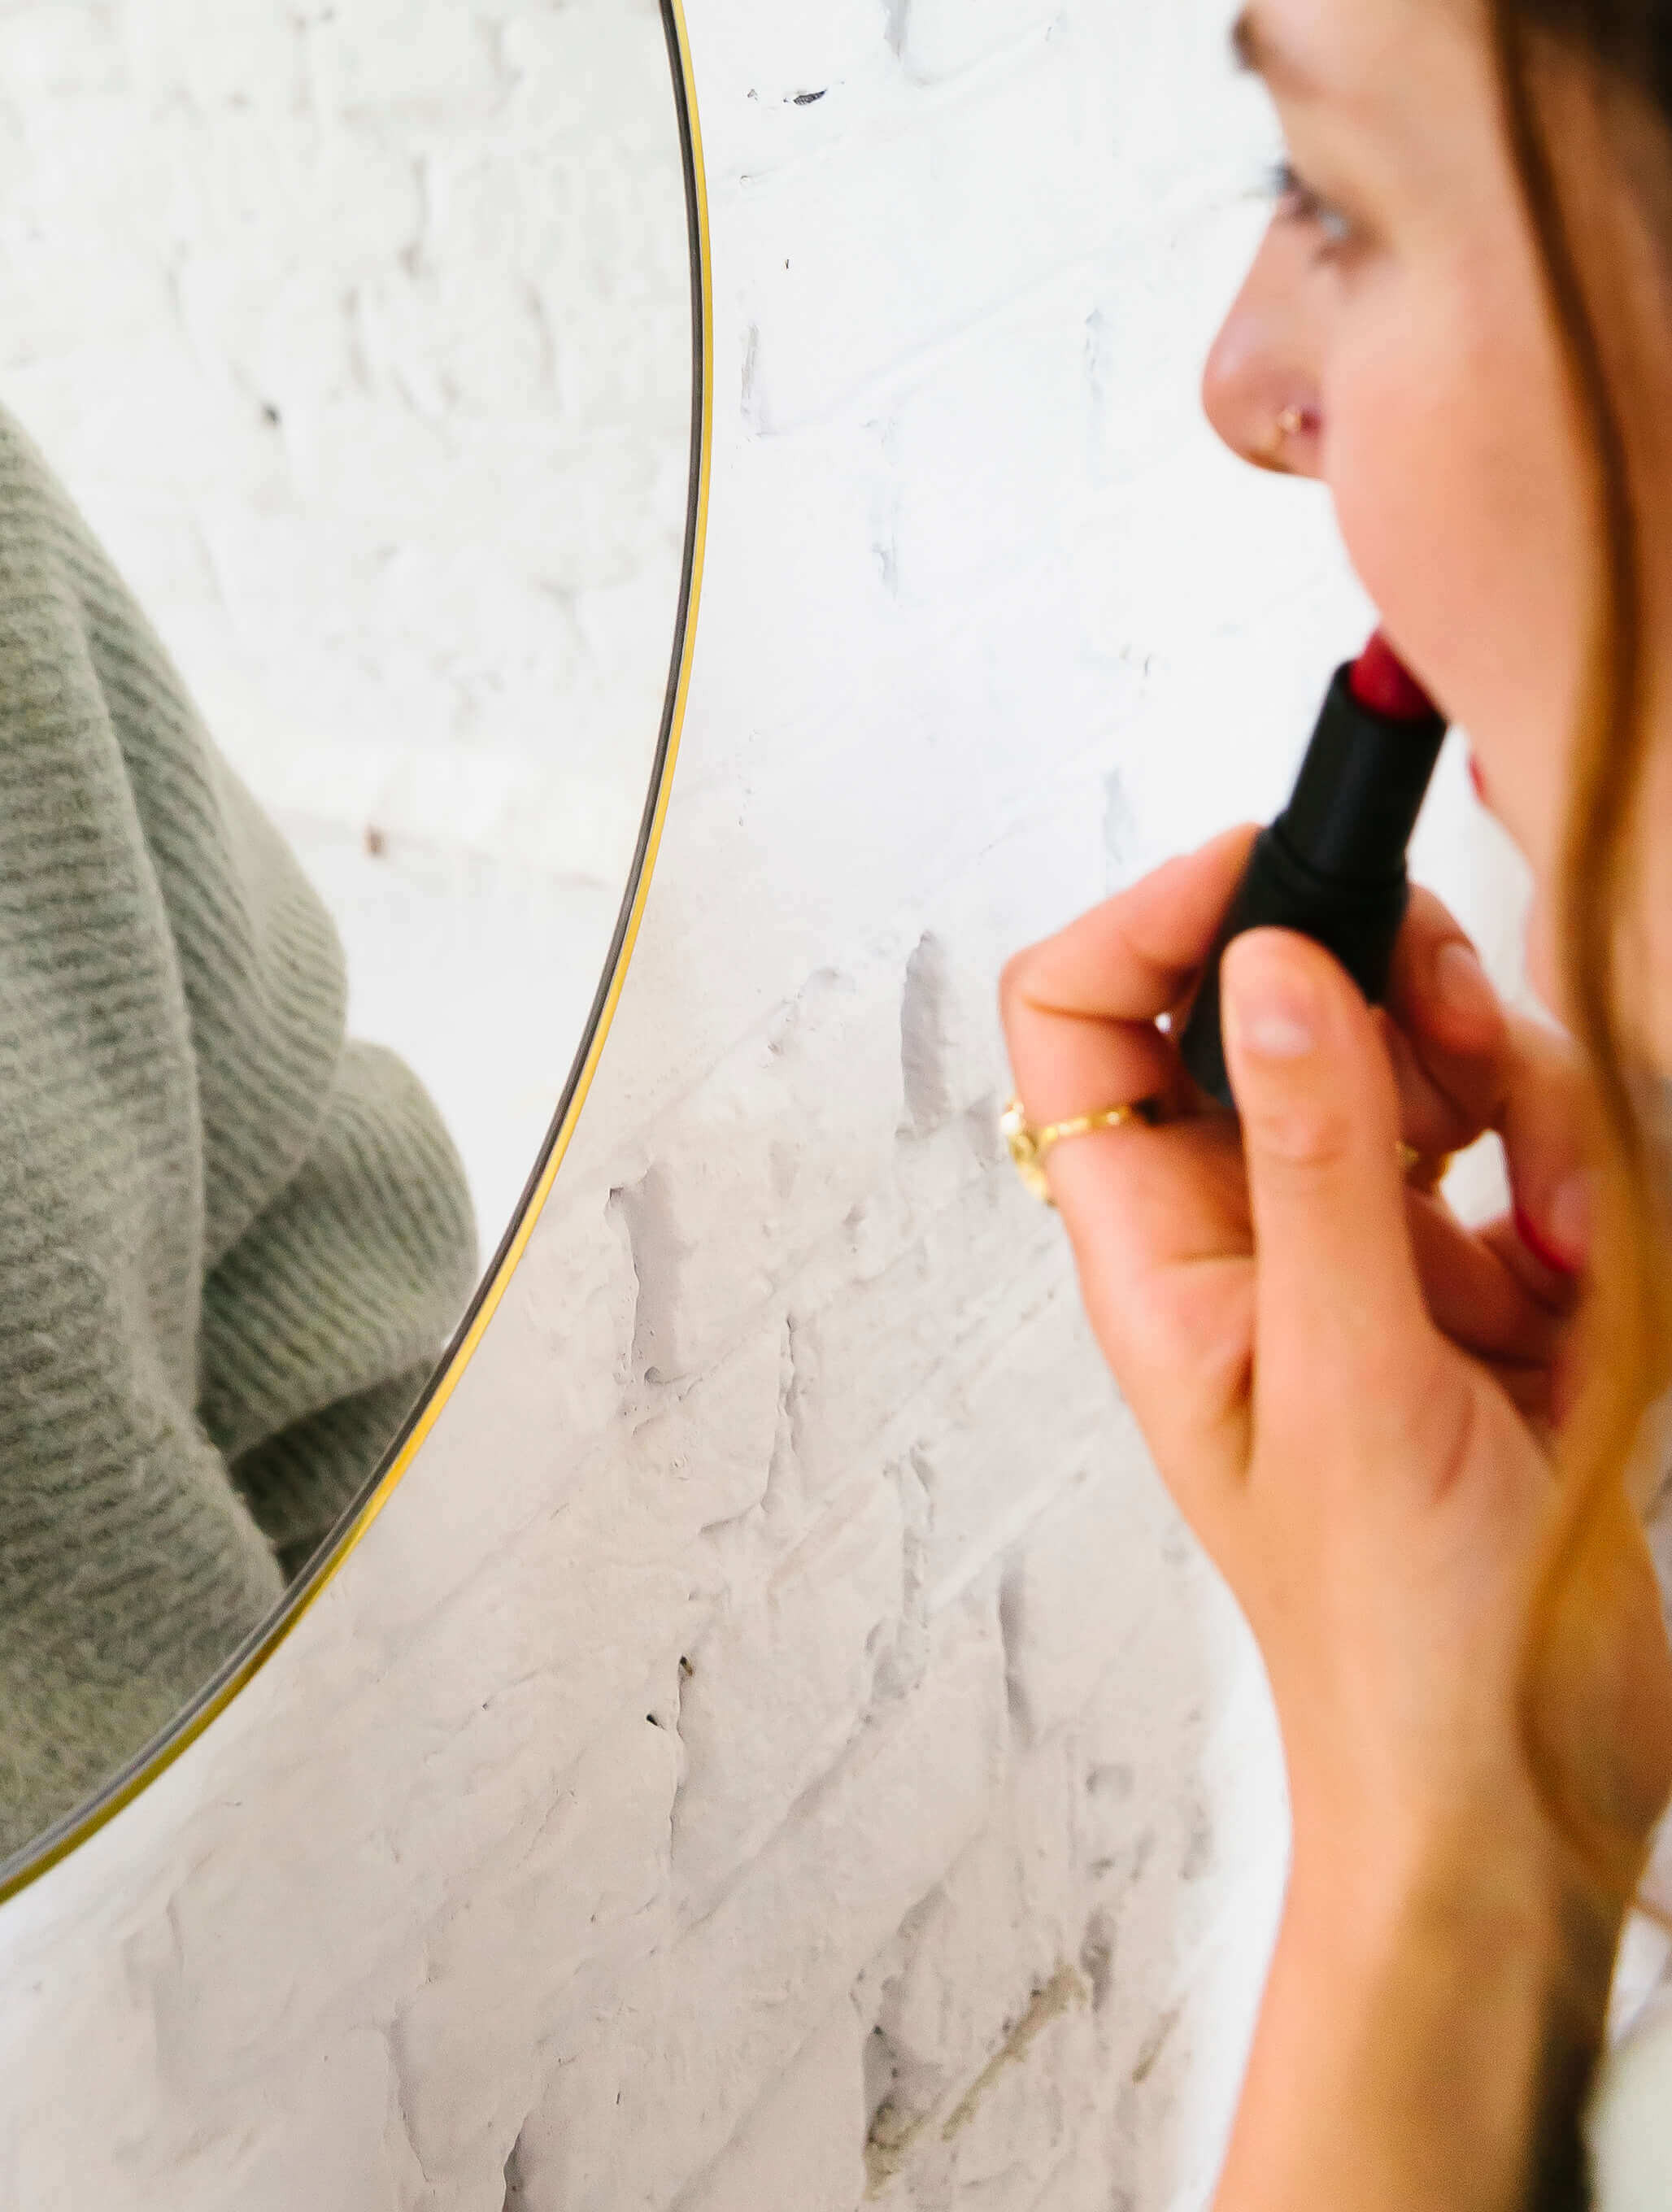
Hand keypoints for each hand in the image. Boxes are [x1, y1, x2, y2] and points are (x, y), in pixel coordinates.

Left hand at [1003, 847, 1671, 2209]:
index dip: (1162, 915)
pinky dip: (1570, 1188)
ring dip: (1511, 1105)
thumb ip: (1317, 1158)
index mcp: (1162, 1250)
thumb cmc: (1402, 1647)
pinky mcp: (1487, 1291)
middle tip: (1464, 1030)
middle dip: (1389, 993)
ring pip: (1424, 1063)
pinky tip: (1582, 1279)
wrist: (1530, 1794)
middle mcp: (1253, 1232)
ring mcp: (1375, 1256)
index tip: (1285, 873)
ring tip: (1552, 1233)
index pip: (1085, 1013)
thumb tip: (1266, 961)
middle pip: (1281, 1003)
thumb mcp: (1353, 1381)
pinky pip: (1525, 1156)